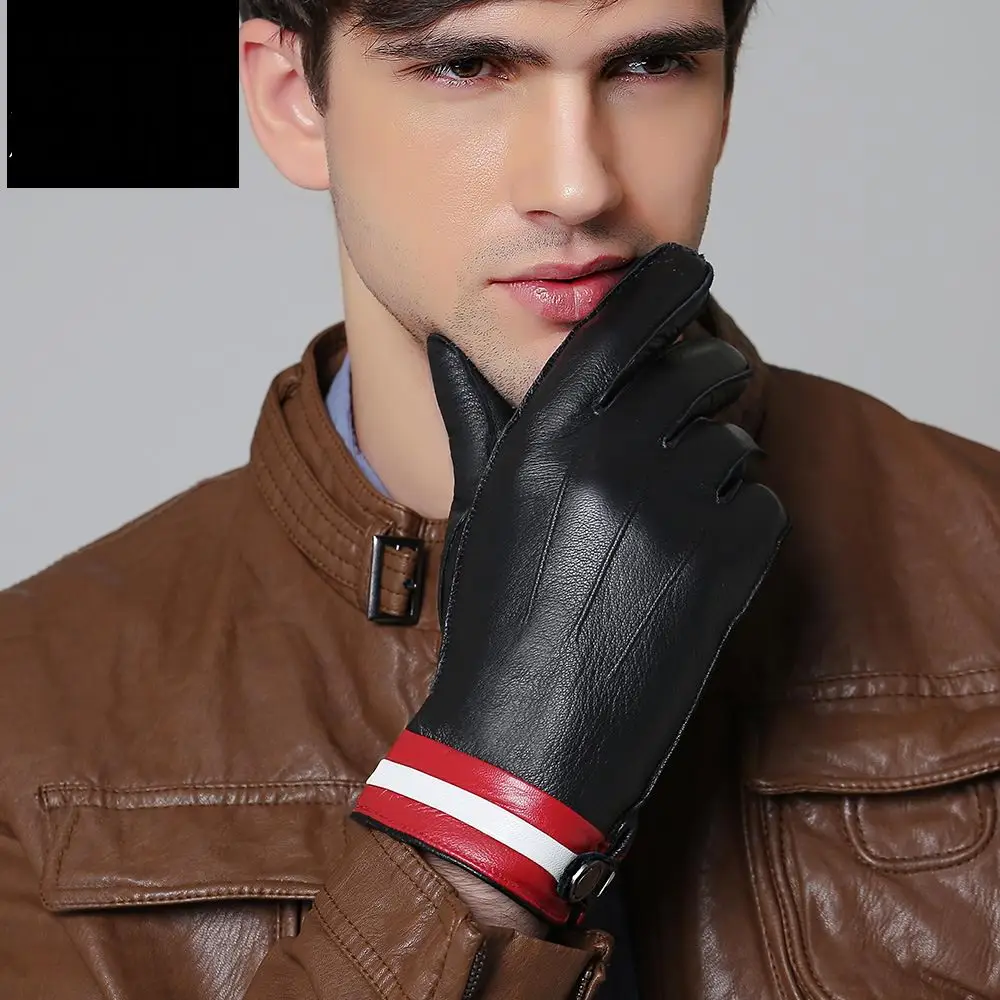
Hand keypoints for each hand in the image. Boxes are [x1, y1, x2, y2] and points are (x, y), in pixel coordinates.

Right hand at [352, 244, 788, 924]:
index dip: (670, 278)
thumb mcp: (479, 503)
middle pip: (702, 365)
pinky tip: (686, 559)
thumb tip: (447, 339)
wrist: (530, 730)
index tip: (689, 267)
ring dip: (712, 462)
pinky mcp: (726, 564)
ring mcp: (676, 509)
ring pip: (735, 437)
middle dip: (699, 380)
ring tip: (663, 516)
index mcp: (546, 431)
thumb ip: (474, 410)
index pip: (629, 313)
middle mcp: (614, 455)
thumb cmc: (496, 612)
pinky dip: (736, 519)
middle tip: (677, 415)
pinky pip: (760, 500)